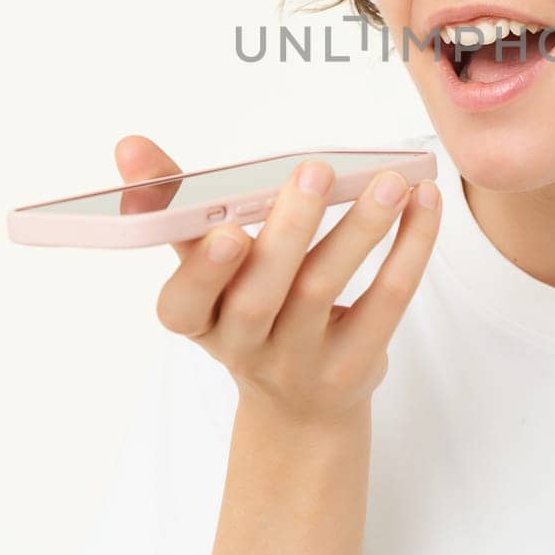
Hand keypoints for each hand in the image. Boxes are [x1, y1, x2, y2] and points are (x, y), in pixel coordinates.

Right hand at [113, 135, 442, 425]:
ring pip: (325, 289)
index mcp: (196, 319)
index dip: (202, 268)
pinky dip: (408, 248)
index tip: (223, 228)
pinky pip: (385, 302)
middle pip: (260, 292)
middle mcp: (242, 345)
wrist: (299, 408)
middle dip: (288, 230)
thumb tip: (132, 146)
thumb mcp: (205, 273)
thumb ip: (176, 208)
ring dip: (359, 228)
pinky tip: (423, 203)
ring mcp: (299, 360)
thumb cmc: (246, 311)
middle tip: (315, 170)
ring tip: (389, 179)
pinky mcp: (354, 365)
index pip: (182, 301)